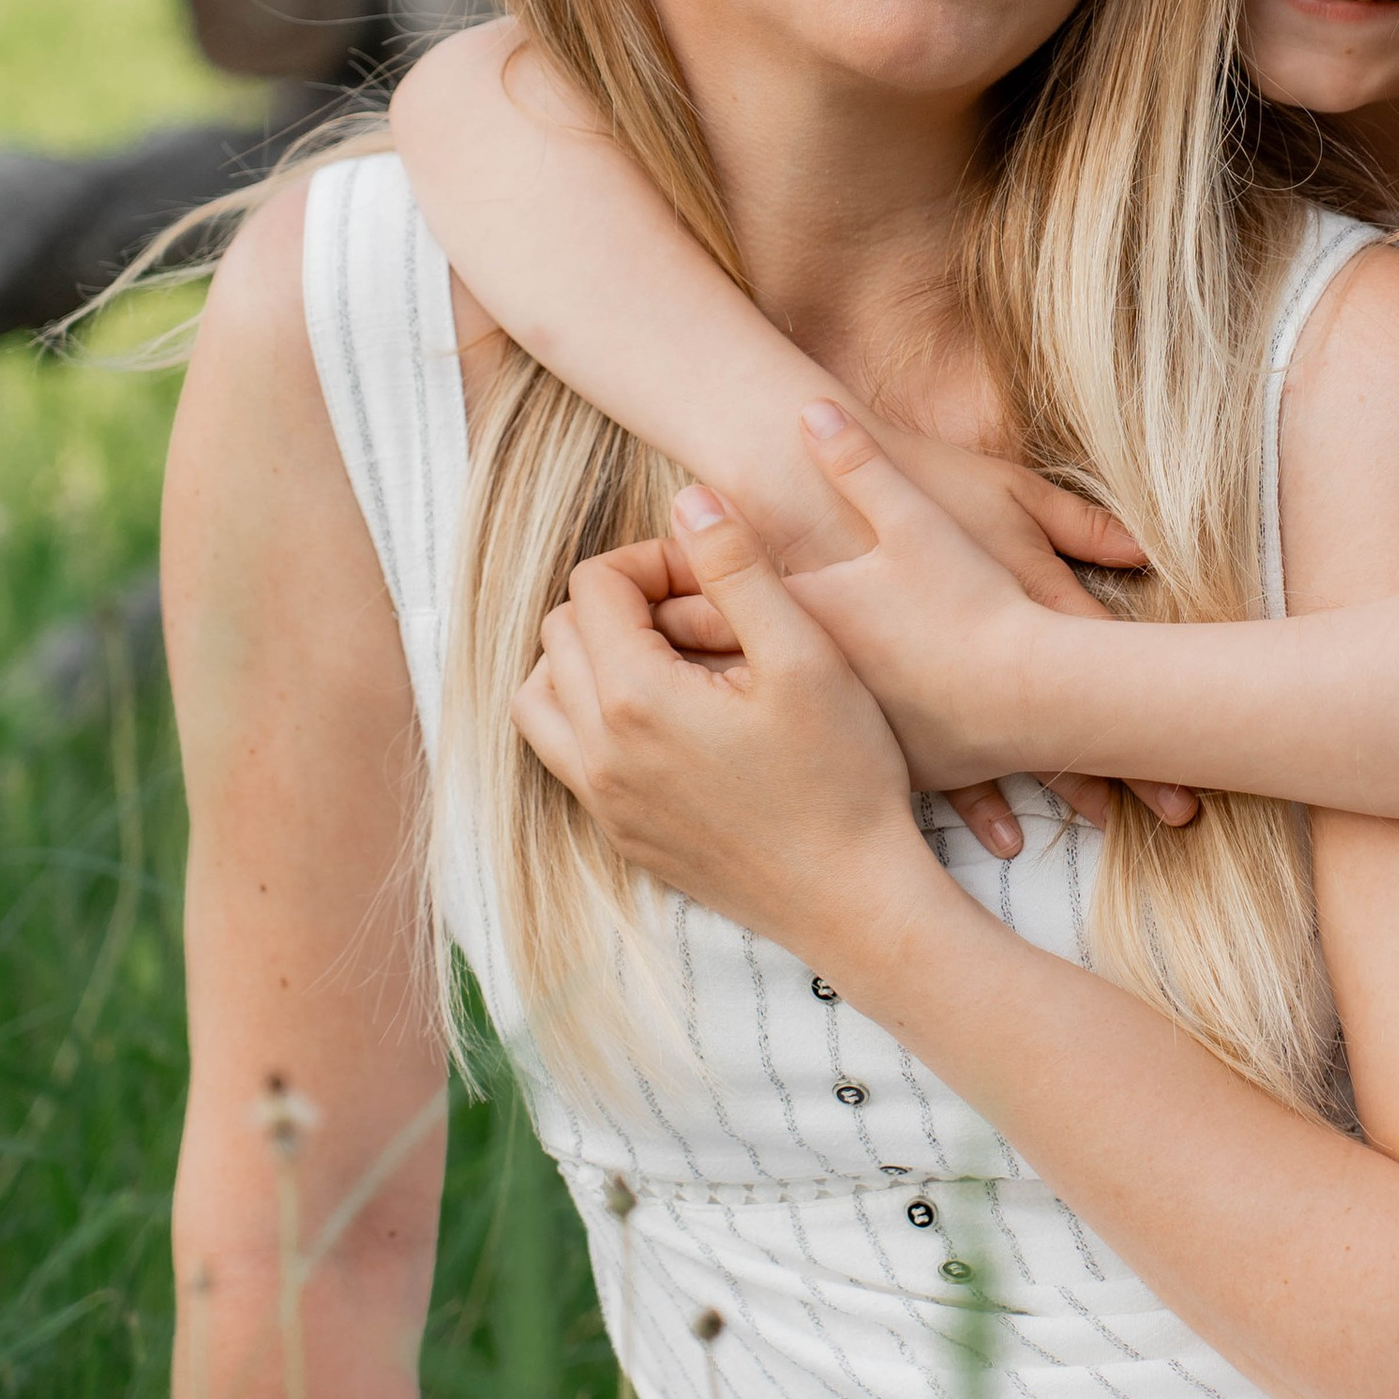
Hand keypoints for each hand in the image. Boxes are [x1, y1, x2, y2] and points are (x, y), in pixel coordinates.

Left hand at [511, 499, 935, 963]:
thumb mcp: (805, 653)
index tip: (714, 575)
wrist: (854, 898)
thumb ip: (737, 567)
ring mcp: (604, 802)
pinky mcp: (622, 835)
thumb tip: (686, 501)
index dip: (652, 559)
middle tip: (699, 609)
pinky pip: (567, 756)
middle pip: (560, 633)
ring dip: (589, 659)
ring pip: (543, 698)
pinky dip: (593, 718)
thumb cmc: (843, 772)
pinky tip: (669, 717)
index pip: (594, 584)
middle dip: (621, 602)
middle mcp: (598, 752)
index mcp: (634, 697)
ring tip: (668, 655)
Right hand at [831, 431, 1196, 847]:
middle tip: (1179, 813)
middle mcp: (987, 652)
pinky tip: (1009, 837)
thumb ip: (1077, 522)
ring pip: (1012, 753)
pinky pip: (944, 765)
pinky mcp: (896, 707)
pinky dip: (980, 804)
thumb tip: (1146, 552)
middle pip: (1067, 721)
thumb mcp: (1003, 490)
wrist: (811, 499)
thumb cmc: (922, 482)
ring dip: (1064, 788)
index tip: (1191, 759)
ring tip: (1110, 822)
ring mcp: (940, 687)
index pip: (1101, 664)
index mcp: (1024, 593)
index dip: (1149, 716)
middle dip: (1124, 769)